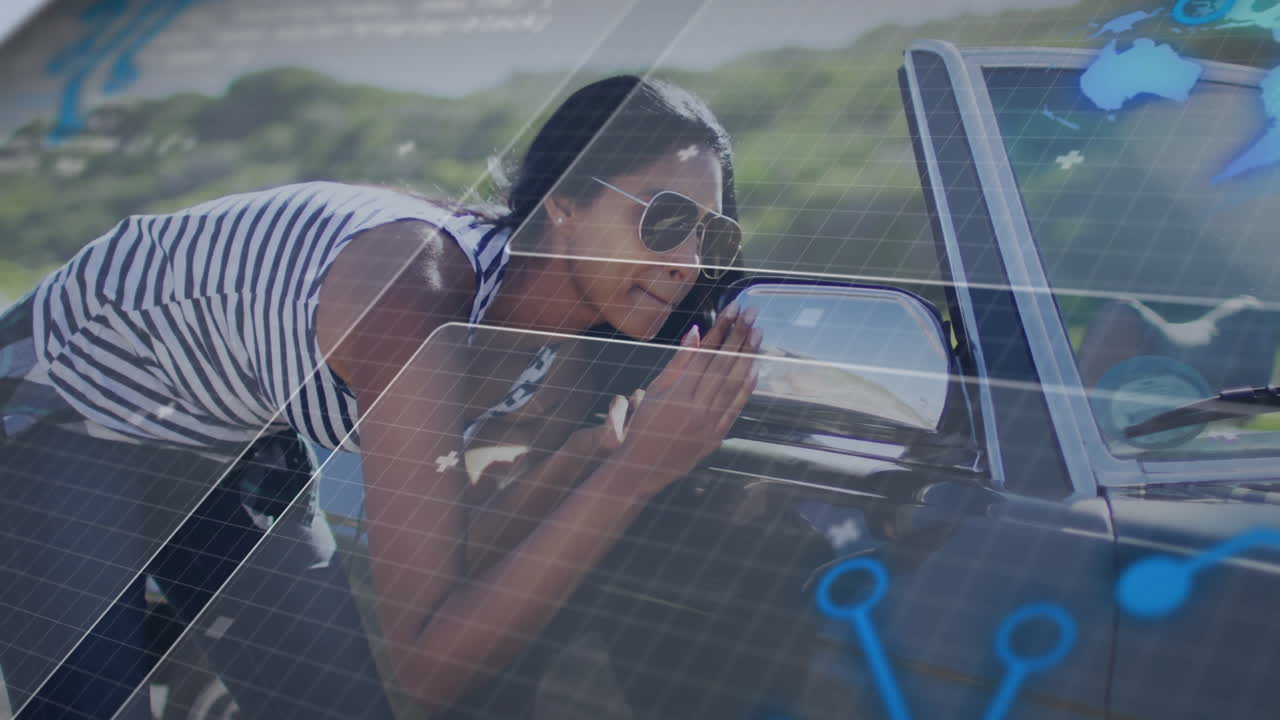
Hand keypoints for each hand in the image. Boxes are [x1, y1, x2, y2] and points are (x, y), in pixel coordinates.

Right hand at [610, 303, 762, 497]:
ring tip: (758, 334)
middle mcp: (696, 407)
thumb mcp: (656, 389)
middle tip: (752, 314)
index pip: (706, 352)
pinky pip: (735, 408)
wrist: (643, 466)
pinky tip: (755, 369)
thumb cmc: (644, 424)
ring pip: (733, 384)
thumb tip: (696, 331)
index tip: (733, 310)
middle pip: (723, 364)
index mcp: (679, 392)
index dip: (721, 328)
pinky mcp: (716, 437)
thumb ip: (679, 361)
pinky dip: (746, 388)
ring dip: (748, 357)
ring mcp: (708, 423)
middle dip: (739, 336)